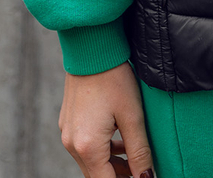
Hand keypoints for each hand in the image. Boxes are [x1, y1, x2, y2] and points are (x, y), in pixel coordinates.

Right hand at [58, 61, 154, 177]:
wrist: (92, 47)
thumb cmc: (114, 78)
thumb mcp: (132, 115)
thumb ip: (139, 151)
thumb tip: (146, 177)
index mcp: (87, 146)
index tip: (141, 177)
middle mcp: (72, 144)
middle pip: (96, 175)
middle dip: (118, 176)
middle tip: (140, 170)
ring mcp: (67, 133)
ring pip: (90, 161)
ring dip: (111, 164)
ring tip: (134, 156)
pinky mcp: (68, 122)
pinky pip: (84, 146)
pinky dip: (102, 150)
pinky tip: (119, 140)